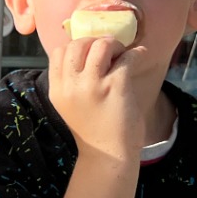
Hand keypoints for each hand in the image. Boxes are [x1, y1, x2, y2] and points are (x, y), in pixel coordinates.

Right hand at [47, 27, 156, 162]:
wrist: (107, 156)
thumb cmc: (92, 130)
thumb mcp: (69, 106)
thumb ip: (71, 82)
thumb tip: (88, 52)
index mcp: (57, 90)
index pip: (59, 52)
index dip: (76, 47)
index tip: (90, 54)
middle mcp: (71, 86)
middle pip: (77, 44)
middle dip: (95, 41)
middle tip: (109, 51)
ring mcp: (92, 86)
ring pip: (100, 45)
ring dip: (114, 44)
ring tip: (122, 54)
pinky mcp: (115, 87)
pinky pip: (127, 57)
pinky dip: (136, 53)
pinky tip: (139, 55)